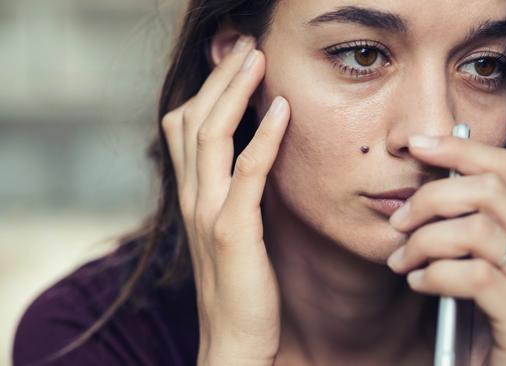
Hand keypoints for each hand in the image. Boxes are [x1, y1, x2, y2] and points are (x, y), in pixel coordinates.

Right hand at [162, 35, 288, 364]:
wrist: (234, 339)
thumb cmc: (240, 284)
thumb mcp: (231, 228)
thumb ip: (236, 190)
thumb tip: (258, 153)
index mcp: (193, 195)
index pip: (187, 126)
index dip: (207, 89)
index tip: (233, 61)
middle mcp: (193, 197)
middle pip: (194, 119)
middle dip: (219, 78)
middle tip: (244, 45)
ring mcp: (209, 213)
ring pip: (212, 135)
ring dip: (234, 92)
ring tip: (256, 58)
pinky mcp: (232, 232)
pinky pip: (247, 173)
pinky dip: (264, 137)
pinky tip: (282, 110)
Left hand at [386, 135, 505, 365]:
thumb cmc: (481, 317)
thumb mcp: (470, 261)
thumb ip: (459, 226)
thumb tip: (418, 188)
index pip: (503, 166)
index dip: (458, 148)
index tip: (416, 145)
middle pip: (486, 189)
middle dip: (429, 198)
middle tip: (399, 223)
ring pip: (475, 230)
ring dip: (423, 243)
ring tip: (402, 262)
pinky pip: (474, 277)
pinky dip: (434, 276)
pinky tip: (418, 284)